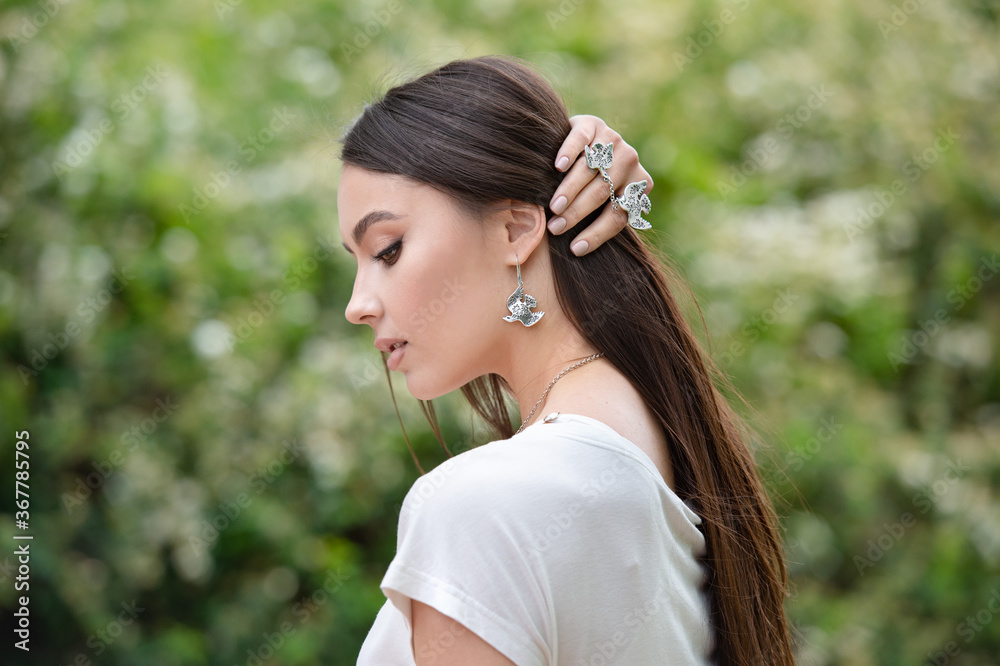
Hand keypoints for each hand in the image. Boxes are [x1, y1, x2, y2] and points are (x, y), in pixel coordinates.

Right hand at [548, 115, 653, 255]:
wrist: (587, 142)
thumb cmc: (593, 184)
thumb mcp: (603, 202)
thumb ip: (600, 218)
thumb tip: (577, 250)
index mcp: (640, 183)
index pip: (618, 215)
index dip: (597, 233)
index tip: (575, 249)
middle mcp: (630, 159)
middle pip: (602, 193)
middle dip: (578, 213)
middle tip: (556, 228)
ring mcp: (613, 139)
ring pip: (590, 170)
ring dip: (570, 190)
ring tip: (553, 207)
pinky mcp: (593, 124)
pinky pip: (581, 140)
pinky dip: (569, 153)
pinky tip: (557, 167)